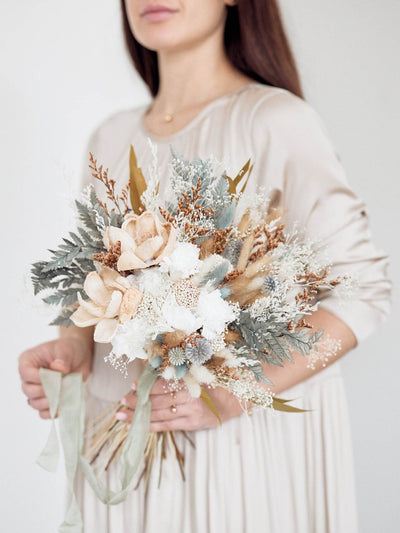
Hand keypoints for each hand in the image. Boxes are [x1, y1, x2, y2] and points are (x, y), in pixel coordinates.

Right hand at [18, 336, 92, 418]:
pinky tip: (62, 406)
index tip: (55, 377)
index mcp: (28, 360)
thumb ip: (63, 359)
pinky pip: (43, 412)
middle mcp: (29, 376)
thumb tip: (58, 368)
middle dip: (45, 391)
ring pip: (34, 403)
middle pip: (28, 390)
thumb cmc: (69, 349)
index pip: (25, 372)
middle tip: (60, 387)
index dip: (38, 378)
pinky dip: (53, 411)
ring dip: (50, 402)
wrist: (80, 356)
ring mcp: (36, 389)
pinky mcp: (46, 399)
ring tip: (63, 395)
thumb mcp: (67, 349)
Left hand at [117, 379, 246, 431]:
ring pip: (160, 414)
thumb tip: (150, 363)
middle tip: (121, 402)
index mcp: (190, 379)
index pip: (164, 384)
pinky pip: (168, 426)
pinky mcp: (192, 423)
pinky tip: (138, 426)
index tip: (133, 385)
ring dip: (139, 415)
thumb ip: (176, 369)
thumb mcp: (197, 370)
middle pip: (158, 400)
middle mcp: (190, 396)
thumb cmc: (212, 381)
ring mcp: (191, 411)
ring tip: (123, 416)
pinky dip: (152, 426)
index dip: (147, 386)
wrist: (233, 399)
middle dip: (137, 402)